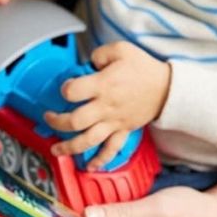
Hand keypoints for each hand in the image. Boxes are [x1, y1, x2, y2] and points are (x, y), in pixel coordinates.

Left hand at [44, 42, 170, 169]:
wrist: (168, 88)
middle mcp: (106, 106)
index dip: (64, 89)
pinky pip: (111, 149)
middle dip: (57, 122)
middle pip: (75, 121)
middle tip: (48, 118)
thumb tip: (87, 63)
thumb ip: (99, 54)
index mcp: (104, 85)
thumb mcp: (121, 49)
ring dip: (69, 147)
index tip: (65, 88)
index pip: (73, 91)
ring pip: (88, 140)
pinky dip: (100, 160)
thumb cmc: (144, 69)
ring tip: (55, 150)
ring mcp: (114, 121)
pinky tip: (89, 167)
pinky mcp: (123, 130)